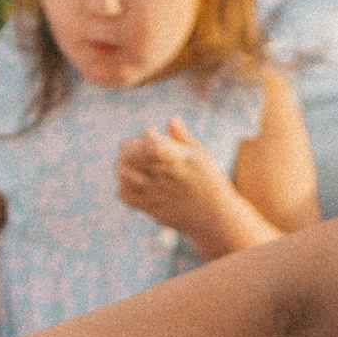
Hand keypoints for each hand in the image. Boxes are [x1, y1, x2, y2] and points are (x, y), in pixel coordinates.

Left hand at [117, 115, 238, 242]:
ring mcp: (153, 191)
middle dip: (130, 146)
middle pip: (129, 153)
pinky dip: (124, 186)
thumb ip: (183, 137)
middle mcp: (163, 174)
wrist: (214, 217)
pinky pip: (123, 194)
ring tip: (134, 165)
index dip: (148, 134)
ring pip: (122, 172)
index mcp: (177, 158)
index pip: (149, 141)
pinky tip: (135, 183)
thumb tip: (172, 119)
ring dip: (124, 164)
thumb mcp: (201, 156)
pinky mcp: (148, 206)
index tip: (154, 134)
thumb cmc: (210, 182)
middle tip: (139, 149)